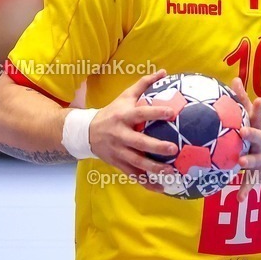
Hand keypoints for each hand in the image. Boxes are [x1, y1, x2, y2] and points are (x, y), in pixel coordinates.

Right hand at [87, 69, 180, 192]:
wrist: (86, 132)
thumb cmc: (112, 112)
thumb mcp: (124, 96)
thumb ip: (143, 84)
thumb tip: (163, 72)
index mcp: (124, 117)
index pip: (141, 113)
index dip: (156, 113)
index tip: (172, 113)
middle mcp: (121, 135)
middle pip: (139, 143)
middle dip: (156, 147)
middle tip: (174, 149)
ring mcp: (118, 152)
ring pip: (137, 163)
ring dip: (153, 169)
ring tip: (170, 172)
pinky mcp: (118, 164)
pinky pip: (133, 175)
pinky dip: (147, 183)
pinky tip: (161, 188)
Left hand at [231, 77, 260, 201]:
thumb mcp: (256, 120)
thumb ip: (242, 101)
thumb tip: (233, 78)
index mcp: (259, 130)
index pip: (257, 116)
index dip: (257, 108)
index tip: (257, 99)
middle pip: (258, 137)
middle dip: (251, 134)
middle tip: (242, 132)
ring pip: (255, 161)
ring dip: (248, 162)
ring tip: (240, 163)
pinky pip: (252, 184)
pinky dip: (246, 191)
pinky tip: (239, 199)